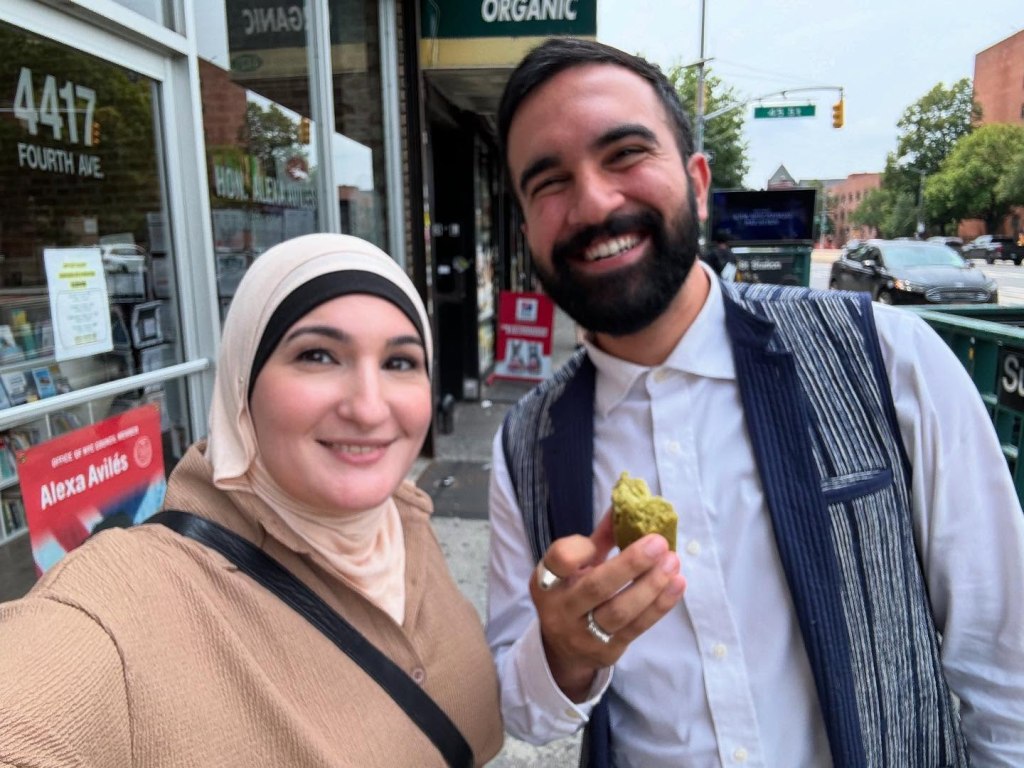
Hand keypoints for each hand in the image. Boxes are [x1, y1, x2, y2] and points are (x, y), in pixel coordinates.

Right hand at [530, 511, 685, 700]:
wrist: (564, 649)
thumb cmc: (574, 593)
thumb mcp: (576, 566)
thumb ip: (599, 539)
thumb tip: (625, 506)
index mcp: (547, 581)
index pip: (560, 560)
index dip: (583, 546)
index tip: (611, 530)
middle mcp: (560, 609)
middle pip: (596, 587)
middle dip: (631, 564)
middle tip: (659, 543)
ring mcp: (583, 635)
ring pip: (620, 611)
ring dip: (651, 585)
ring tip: (673, 562)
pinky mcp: (607, 650)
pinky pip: (637, 627)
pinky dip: (660, 605)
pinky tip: (676, 584)